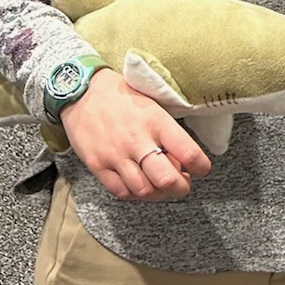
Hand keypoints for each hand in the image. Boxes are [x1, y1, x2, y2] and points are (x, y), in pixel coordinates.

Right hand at [58, 69, 211, 200]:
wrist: (82, 91)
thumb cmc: (122, 96)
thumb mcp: (153, 104)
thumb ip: (168, 132)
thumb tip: (182, 160)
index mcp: (156, 121)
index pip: (189, 152)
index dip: (201, 167)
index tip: (201, 169)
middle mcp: (137, 140)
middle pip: (166, 180)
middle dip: (180, 188)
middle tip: (182, 183)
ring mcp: (116, 155)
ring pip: (144, 191)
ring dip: (158, 194)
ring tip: (160, 184)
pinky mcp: (97, 165)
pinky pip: (120, 192)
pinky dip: (134, 194)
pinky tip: (139, 185)